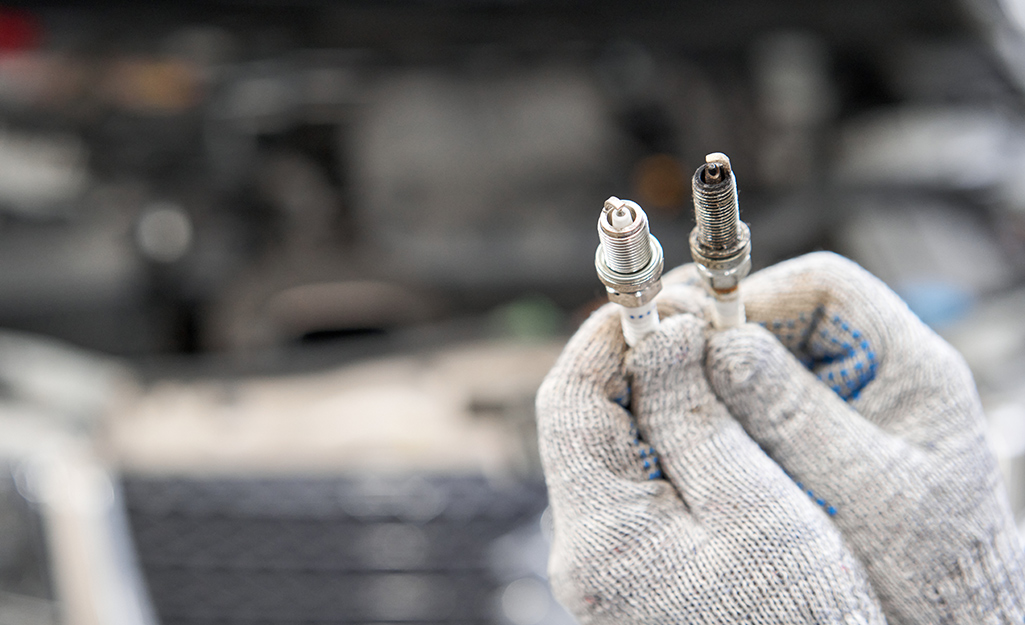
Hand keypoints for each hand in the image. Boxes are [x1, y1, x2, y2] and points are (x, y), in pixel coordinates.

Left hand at [535, 293, 884, 623]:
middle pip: (582, 423)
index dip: (607, 336)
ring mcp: (599, 567)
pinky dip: (663, 443)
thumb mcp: (757, 508)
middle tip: (691, 326)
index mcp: (601, 537)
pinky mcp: (625, 572)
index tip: (655, 298)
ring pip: (607, 449)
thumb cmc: (803, 618)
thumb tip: (664, 332)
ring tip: (708, 367)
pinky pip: (628, 485)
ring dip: (652, 400)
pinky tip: (708, 426)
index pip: (570, 401)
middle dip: (632, 364)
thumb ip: (697, 416)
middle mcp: (580, 554)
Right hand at [705, 252, 1024, 623]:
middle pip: (786, 317)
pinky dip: (726, 411)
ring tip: (676, 399)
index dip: (752, 294)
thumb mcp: (857, 484)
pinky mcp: (820, 435)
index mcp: (907, 363)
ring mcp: (847, 403)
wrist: (940, 616)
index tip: (697, 325)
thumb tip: (722, 346)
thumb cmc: (921, 562)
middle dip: (723, 333)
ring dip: (718, 376)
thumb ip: (792, 414)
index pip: (824, 288)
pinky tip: (698, 432)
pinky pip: (761, 403)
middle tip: (667, 358)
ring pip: (765, 359)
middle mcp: (876, 371)